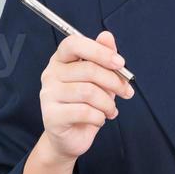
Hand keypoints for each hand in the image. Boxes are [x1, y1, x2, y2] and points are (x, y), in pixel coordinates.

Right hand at [39, 29, 134, 162]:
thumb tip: (107, 36)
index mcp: (61, 60)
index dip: (99, 51)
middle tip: (126, 92)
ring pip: (89, 92)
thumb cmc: (85, 104)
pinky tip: (100, 120)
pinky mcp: (51, 115)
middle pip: (88, 69)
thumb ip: (103, 57)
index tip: (120, 63)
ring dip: (108, 103)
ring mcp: (48, 95)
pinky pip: (84, 112)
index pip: (74, 43)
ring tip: (111, 110)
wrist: (71, 137)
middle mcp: (51, 74)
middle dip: (114, 82)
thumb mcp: (99, 79)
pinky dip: (99, 117)